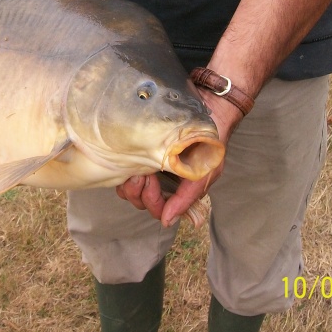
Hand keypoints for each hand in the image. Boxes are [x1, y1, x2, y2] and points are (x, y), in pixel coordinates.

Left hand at [115, 85, 242, 225]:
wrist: (207, 110)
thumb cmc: (208, 144)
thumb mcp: (204, 173)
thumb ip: (186, 198)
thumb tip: (167, 221)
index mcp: (176, 190)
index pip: (157, 209)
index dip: (152, 202)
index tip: (152, 183)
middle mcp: (160, 181)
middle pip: (139, 201)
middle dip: (139, 193)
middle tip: (145, 175)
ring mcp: (147, 167)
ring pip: (129, 189)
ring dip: (131, 182)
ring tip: (138, 167)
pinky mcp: (138, 152)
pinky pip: (123, 170)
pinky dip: (124, 169)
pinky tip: (131, 158)